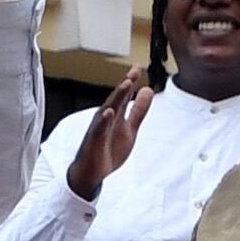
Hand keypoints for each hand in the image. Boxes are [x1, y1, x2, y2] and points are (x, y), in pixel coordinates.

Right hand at [67, 71, 151, 197]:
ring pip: (108, 109)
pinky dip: (104, 120)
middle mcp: (106, 117)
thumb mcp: (129, 129)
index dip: (131, 82)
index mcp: (116, 114)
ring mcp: (99, 128)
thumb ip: (138, 111)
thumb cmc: (109, 148)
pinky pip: (99, 129)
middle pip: (117, 98)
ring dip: (117, 96)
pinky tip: (109, 112)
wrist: (92, 172)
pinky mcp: (94, 141)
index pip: (124, 95)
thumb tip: (148, 90)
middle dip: (126, 84)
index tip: (138, 68)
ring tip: (126, 84)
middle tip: (134, 71)